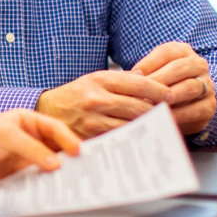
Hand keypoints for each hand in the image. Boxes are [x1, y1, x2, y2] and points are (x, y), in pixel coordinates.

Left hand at [0, 110, 79, 188]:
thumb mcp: (4, 136)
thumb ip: (31, 148)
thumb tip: (57, 164)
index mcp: (26, 122)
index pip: (54, 128)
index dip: (68, 139)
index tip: (79, 152)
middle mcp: (28, 141)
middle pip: (56, 150)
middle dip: (70, 159)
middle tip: (87, 171)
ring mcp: (23, 162)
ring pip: (49, 170)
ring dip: (60, 177)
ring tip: (76, 187)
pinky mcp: (17, 181)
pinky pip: (36, 185)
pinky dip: (46, 190)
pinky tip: (54, 196)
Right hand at [35, 70, 171, 138]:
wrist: (46, 110)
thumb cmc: (74, 95)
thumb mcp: (94, 80)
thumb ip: (120, 82)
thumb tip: (150, 84)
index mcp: (100, 79)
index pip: (138, 83)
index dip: (158, 90)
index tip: (170, 95)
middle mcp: (96, 98)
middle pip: (138, 106)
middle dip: (157, 111)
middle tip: (169, 113)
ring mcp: (93, 118)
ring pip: (131, 124)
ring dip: (147, 126)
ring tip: (159, 126)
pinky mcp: (91, 135)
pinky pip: (119, 137)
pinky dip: (132, 137)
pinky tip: (140, 136)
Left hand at [132, 42, 215, 134]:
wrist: (187, 102)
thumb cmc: (163, 83)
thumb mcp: (154, 71)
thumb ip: (144, 73)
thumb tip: (126, 78)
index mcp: (182, 51)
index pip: (166, 52)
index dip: (149, 63)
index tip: (133, 75)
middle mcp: (198, 64)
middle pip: (179, 68)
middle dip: (159, 81)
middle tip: (142, 92)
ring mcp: (207, 84)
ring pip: (190, 87)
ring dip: (169, 97)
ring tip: (151, 105)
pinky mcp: (209, 105)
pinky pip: (196, 109)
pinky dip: (179, 114)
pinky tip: (163, 118)